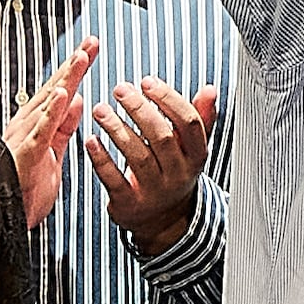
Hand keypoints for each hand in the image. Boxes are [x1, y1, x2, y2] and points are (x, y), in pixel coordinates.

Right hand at [7, 34, 98, 230]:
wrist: (5, 221)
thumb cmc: (25, 190)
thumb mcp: (54, 153)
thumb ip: (63, 127)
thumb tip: (77, 100)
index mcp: (36, 125)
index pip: (59, 92)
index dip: (75, 69)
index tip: (91, 48)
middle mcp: (28, 126)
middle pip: (55, 89)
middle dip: (74, 64)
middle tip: (92, 41)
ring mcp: (25, 138)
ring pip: (48, 104)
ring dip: (65, 80)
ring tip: (81, 58)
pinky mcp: (25, 155)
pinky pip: (41, 132)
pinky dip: (51, 113)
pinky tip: (62, 95)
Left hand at [85, 74, 222, 253]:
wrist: (163, 221)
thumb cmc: (173, 172)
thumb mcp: (191, 148)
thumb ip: (199, 118)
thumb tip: (211, 89)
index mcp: (196, 156)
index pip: (189, 123)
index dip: (168, 99)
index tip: (147, 82)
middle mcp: (178, 174)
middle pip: (162, 138)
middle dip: (139, 110)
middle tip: (120, 89)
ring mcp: (154, 191)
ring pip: (138, 157)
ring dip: (117, 130)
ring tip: (100, 109)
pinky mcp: (129, 204)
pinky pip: (115, 179)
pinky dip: (102, 159)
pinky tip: (92, 140)